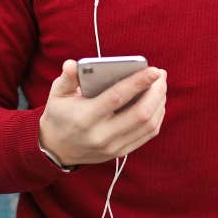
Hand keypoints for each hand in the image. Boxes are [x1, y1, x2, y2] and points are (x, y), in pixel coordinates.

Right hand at [38, 59, 167, 166]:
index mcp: (85, 117)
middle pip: (140, 114)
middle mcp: (101, 135)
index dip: (138, 82)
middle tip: (161, 74)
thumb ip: (66, 78)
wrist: (57, 148)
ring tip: (161, 85)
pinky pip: (147, 135)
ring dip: (159, 103)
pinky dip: (157, 117)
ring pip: (148, 125)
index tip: (154, 70)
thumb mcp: (57, 94)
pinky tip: (157, 102)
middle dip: (156, 92)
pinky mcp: (120, 152)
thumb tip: (72, 64)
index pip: (117, 97)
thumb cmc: (60, 114)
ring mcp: (112, 147)